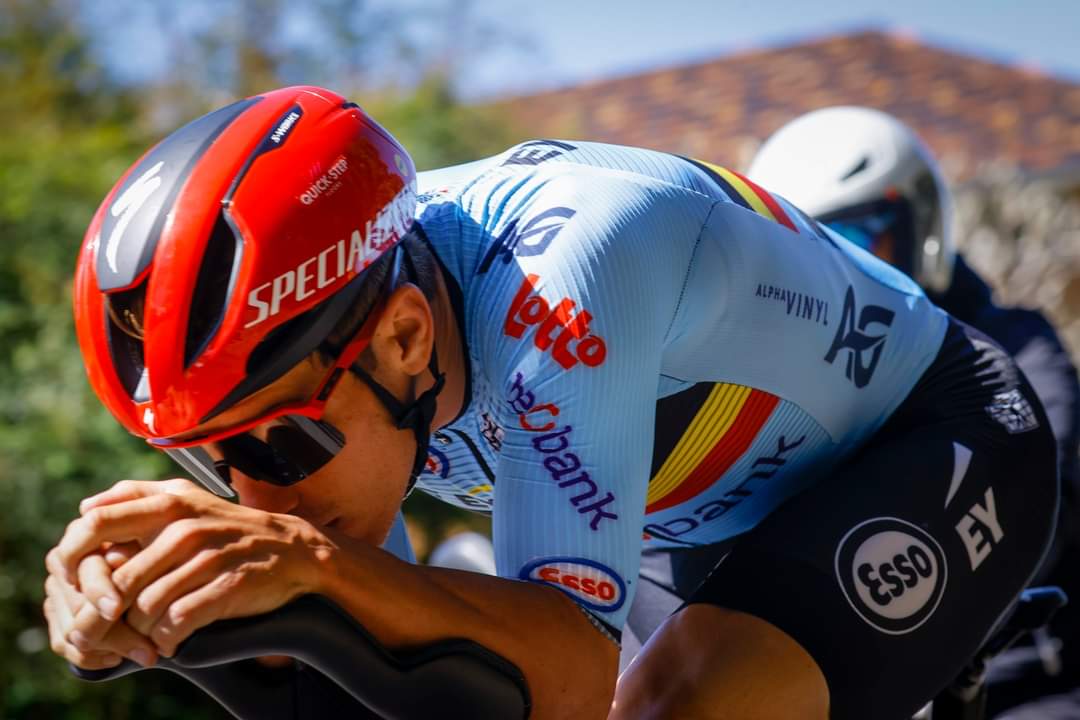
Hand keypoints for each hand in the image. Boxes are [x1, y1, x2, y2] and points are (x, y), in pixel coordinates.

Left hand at [54, 478, 336, 656]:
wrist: (292, 549)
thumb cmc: (227, 528)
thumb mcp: (186, 497)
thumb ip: (135, 496)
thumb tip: (85, 507)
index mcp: (169, 503)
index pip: (96, 525)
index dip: (75, 559)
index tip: (77, 584)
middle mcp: (185, 528)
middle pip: (116, 582)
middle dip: (104, 616)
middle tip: (106, 631)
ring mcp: (209, 557)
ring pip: (145, 607)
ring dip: (140, 630)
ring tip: (148, 633)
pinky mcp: (229, 586)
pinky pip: (178, 622)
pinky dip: (168, 638)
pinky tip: (173, 638)